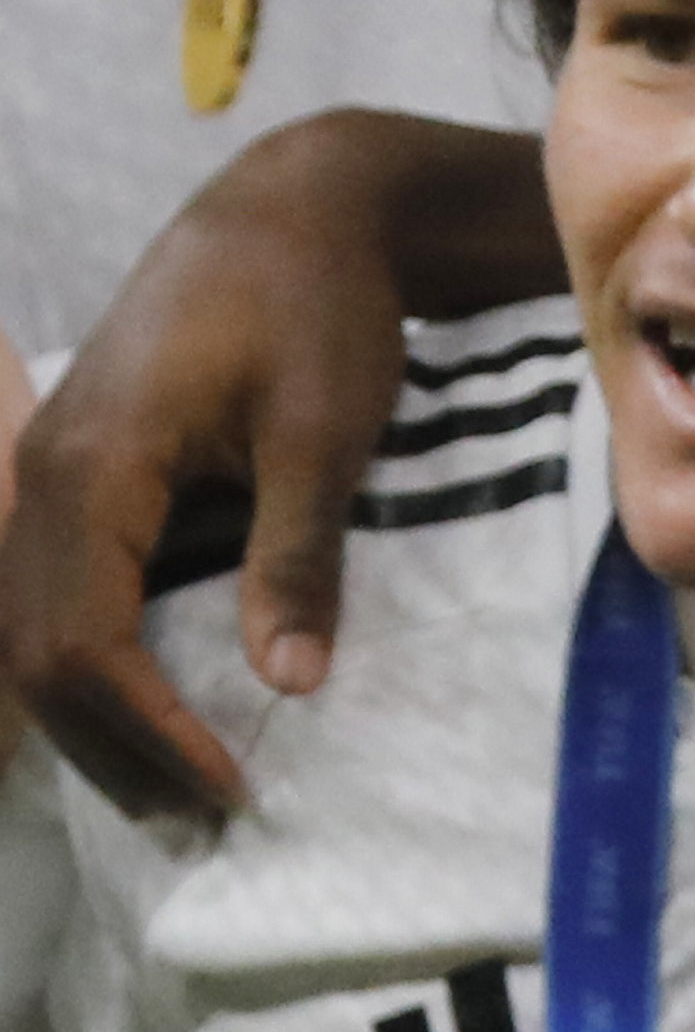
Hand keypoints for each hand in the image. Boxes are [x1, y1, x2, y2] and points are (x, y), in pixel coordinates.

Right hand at [3, 111, 476, 818]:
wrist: (295, 213)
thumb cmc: (317, 310)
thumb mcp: (322, 435)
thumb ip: (297, 556)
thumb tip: (291, 682)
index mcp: (88, 470)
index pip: (84, 642)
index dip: (149, 730)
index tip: (233, 788)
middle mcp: (41, 475)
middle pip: (37, 651)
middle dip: (109, 745)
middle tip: (202, 817)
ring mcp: (49, 472)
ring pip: (34, 628)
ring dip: (96, 715)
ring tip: (178, 787)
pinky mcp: (81, 475)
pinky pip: (59, 591)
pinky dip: (97, 662)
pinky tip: (155, 710)